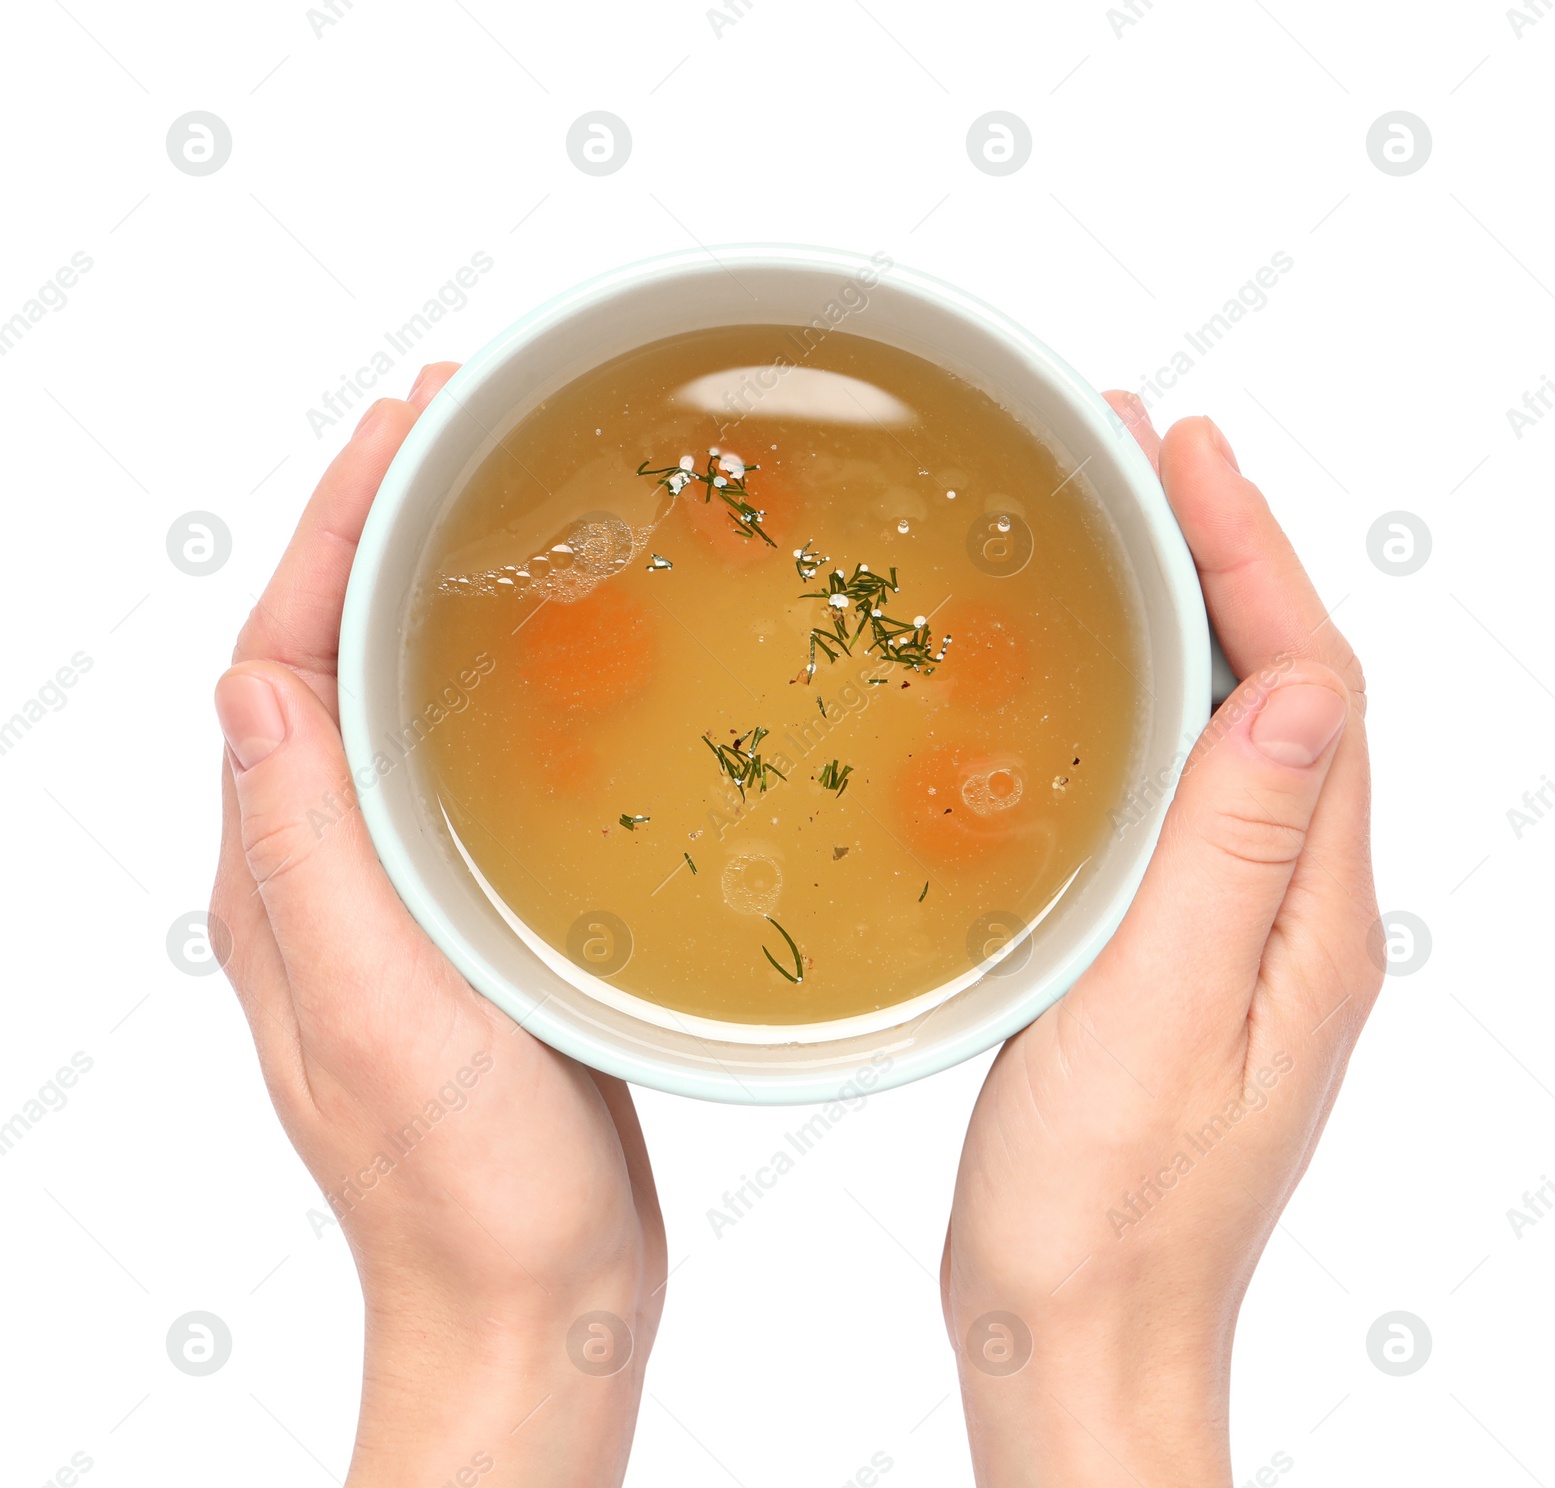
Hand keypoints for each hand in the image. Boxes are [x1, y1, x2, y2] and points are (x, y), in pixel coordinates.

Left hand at [211, 365, 666, 1487]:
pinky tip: (558, 655)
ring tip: (498, 499)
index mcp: (286, 883)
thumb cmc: (460, 1187)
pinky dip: (490, 680)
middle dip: (376, 528)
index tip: (398, 428)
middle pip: (330, 657)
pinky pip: (460, 765)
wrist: (536, 1294)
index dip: (328, 531)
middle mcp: (328, 872)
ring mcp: (401, 892)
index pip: (280, 661)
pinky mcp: (474, 917)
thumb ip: (306, 858)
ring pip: (397, 702)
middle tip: (455, 425)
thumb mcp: (375, 1016)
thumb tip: (251, 690)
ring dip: (431, 591)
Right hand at [941, 397, 1379, 1485]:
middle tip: (1139, 455)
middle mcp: (1290, 915)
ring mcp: (1232, 934)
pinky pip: (1175, 795)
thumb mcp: (1163, 1019)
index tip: (1183, 452)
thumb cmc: (1104, 1210)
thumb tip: (1303, 689)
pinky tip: (1083, 686)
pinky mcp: (1167, 953)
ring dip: (1186, 620)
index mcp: (1307, 920)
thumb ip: (1230, 856)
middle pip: (1282, 690)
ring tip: (1116, 530)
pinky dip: (1141, 708)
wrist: (1072, 1330)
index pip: (1311, 688)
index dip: (1251, 555)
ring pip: (1229, 736)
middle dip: (1223, 557)